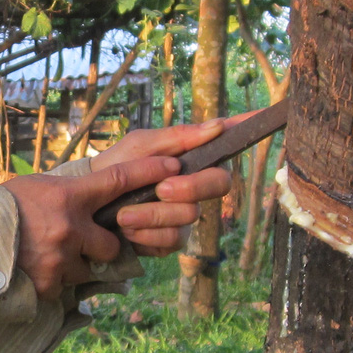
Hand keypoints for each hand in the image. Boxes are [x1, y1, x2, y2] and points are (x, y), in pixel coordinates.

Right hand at [1, 152, 189, 296]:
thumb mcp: (32, 189)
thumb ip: (66, 195)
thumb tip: (90, 195)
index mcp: (66, 196)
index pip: (119, 180)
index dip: (149, 173)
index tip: (173, 165)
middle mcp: (70, 228)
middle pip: (113, 244)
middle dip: (104, 248)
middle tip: (82, 245)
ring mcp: (61, 260)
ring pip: (89, 270)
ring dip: (75, 267)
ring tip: (44, 258)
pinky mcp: (49, 286)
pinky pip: (64, 288)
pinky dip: (52, 283)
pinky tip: (31, 272)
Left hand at [88, 117, 236, 255]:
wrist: (88, 203)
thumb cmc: (117, 166)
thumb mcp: (141, 145)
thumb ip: (177, 137)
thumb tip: (217, 125)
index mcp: (192, 157)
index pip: (228, 141)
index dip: (248, 127)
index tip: (265, 112)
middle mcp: (197, 186)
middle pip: (220, 184)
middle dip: (189, 188)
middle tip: (160, 189)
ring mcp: (186, 215)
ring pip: (190, 216)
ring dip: (153, 215)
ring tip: (123, 214)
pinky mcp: (171, 240)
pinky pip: (173, 240)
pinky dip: (146, 235)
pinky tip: (128, 229)